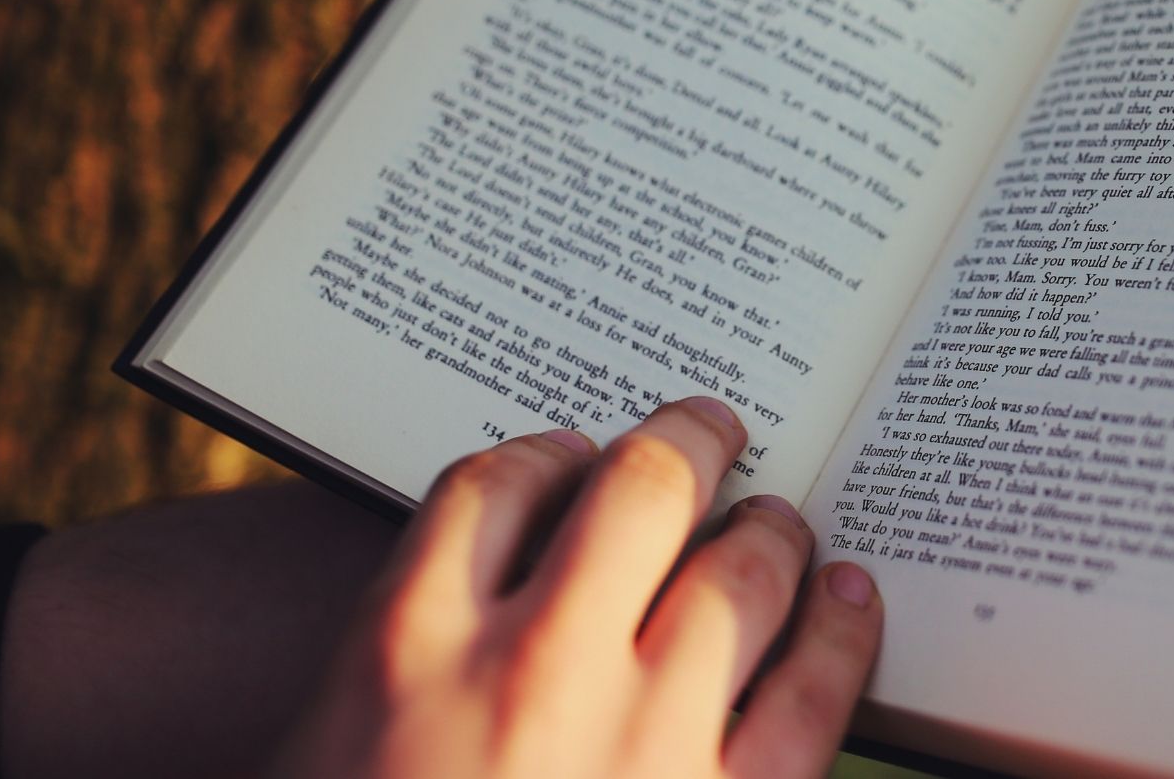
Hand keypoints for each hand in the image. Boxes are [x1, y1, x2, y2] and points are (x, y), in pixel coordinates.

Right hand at [265, 397, 882, 778]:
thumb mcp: (324, 754)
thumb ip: (399, 673)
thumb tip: (486, 610)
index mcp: (405, 649)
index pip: (491, 483)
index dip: (545, 451)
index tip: (572, 455)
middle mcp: (531, 668)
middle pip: (637, 492)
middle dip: (687, 442)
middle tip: (711, 428)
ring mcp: (642, 741)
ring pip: (740, 575)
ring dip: (772, 527)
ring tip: (782, 516)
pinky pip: (814, 695)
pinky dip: (841, 632)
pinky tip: (850, 599)